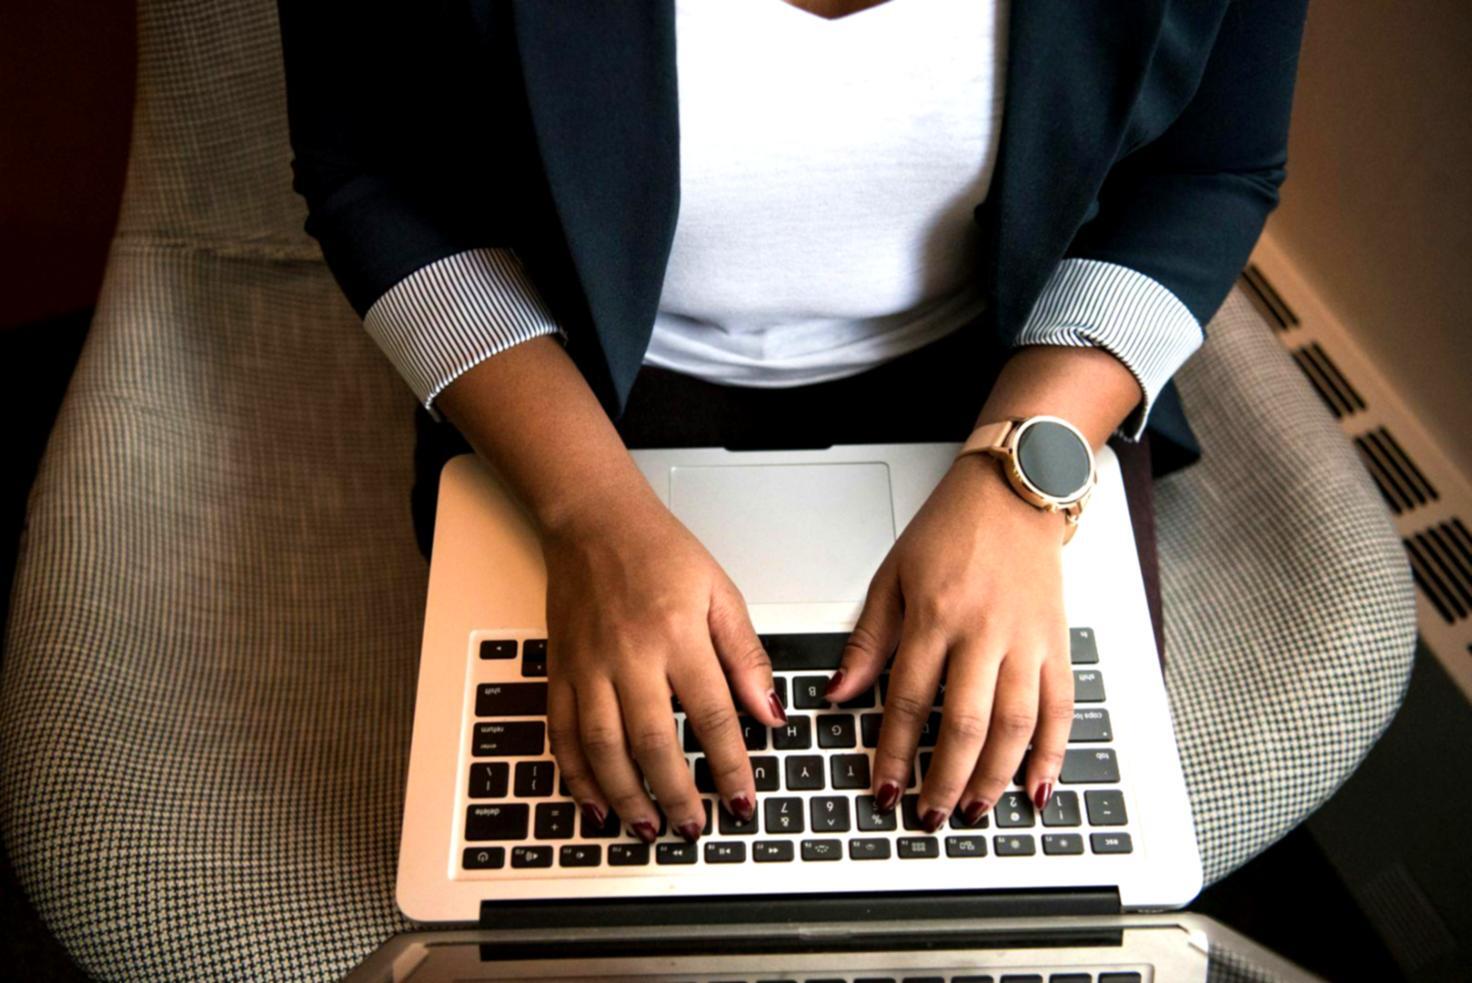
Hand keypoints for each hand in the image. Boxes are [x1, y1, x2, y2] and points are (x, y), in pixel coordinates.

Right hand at [541, 495, 786, 844]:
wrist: (593, 520)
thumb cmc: (659, 551)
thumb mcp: (721, 592)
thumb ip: (746, 656)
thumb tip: (770, 712)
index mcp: (677, 634)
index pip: (711, 716)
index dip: (730, 766)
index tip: (743, 800)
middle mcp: (629, 655)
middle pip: (654, 742)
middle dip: (676, 795)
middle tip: (694, 829)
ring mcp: (589, 666)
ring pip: (604, 747)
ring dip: (626, 796)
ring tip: (648, 827)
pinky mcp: (560, 670)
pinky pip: (562, 733)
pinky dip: (576, 774)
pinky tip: (594, 802)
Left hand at [823, 455, 1073, 829]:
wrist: (1013, 492)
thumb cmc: (950, 530)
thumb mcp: (892, 576)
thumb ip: (869, 640)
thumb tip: (840, 693)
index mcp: (935, 615)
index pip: (909, 700)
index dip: (895, 752)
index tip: (885, 787)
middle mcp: (984, 631)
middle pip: (964, 723)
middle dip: (944, 779)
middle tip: (929, 814)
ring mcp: (1027, 640)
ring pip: (1015, 724)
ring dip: (994, 776)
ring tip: (974, 810)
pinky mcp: (1058, 643)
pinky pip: (1061, 708)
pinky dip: (1052, 752)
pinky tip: (1037, 786)